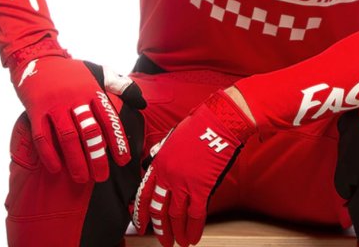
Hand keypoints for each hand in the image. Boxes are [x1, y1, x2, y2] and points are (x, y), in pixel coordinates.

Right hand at [11, 55, 141, 183]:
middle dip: (97, 157)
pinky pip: (42, 136)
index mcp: (92, 90)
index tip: (123, 160)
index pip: (109, 119)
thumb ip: (119, 85)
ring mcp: (55, 104)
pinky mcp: (36, 110)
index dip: (117, 141)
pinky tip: (56, 169)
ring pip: (67, 137)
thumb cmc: (70, 70)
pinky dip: (49, 154)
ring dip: (76, 160)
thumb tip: (142, 102)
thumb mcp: (98, 71)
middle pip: (89, 132)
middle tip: (102, 177)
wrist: (37, 58)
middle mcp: (75, 98)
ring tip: (82, 179)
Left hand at [133, 90, 255, 246]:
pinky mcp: (200, 188)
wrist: (217, 123)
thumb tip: (160, 162)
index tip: (141, 225)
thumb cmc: (198, 125)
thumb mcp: (172, 138)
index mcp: (158, 163)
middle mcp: (167, 176)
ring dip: (177, 232)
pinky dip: (195, 229)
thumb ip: (164, 153)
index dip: (142, 213)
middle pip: (159, 209)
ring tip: (179, 243)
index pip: (144, 194)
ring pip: (176, 216)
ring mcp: (183, 183)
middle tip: (163, 240)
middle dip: (161, 229)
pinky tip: (194, 237)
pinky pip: (195, 214)